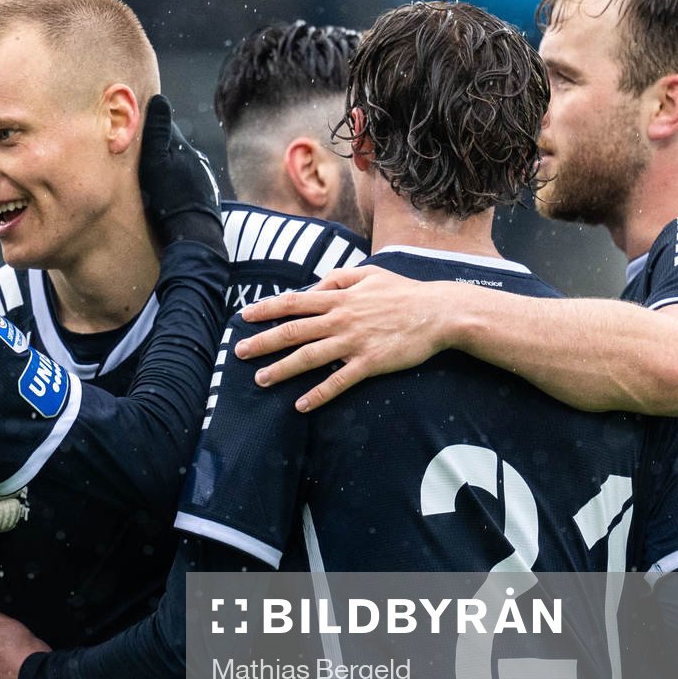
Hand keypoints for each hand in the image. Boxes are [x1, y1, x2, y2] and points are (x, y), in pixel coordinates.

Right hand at [137, 94, 223, 251]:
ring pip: (181, 167)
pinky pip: (188, 185)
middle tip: (141, 162)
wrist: (194, 234)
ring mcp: (203, 179)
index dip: (149, 131)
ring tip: (155, 183)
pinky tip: (170, 198)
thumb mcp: (155, 163)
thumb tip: (159, 99)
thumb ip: (157, 132)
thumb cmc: (169, 198)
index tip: (135, 135)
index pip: (164, 129)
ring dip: (170, 171)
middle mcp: (197, 159)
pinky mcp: (206, 197)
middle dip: (160, 152)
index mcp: (184, 148)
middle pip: (173, 149)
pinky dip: (178, 187)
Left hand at [234, 266, 455, 409]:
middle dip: (263, 342)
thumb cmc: (404, 292)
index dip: (267, 309)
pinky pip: (338, 381)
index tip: (245, 316)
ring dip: (282, 369)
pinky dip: (319, 394)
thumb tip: (315, 284)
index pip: (294, 302)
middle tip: (239, 353)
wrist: (438, 312)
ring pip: (309, 357)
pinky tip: (301, 405)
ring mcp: (353, 342)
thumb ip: (340, 276)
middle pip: (293, 331)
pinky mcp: (369, 363)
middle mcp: (341, 319)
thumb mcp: (370, 273)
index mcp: (339, 297)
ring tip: (261, 380)